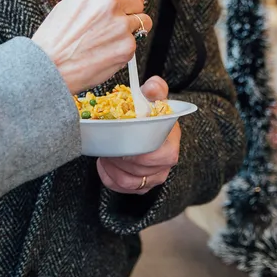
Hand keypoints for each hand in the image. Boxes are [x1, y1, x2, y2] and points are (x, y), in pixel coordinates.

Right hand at [32, 0, 152, 94]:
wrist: (48, 67)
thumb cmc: (53, 40)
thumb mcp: (69, 4)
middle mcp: (108, 2)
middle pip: (138, 2)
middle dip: (131, 13)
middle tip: (115, 25)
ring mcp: (120, 24)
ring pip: (142, 22)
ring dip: (129, 30)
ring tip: (107, 40)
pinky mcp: (127, 46)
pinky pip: (134, 43)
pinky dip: (123, 49)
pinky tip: (104, 52)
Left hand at [97, 77, 179, 195]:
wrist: (149, 123)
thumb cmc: (151, 110)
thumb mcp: (154, 96)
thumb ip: (155, 89)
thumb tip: (151, 88)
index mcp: (171, 141)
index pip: (161, 156)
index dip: (139, 152)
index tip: (121, 141)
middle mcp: (166, 162)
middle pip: (140, 170)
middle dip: (119, 158)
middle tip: (107, 145)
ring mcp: (155, 175)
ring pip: (129, 182)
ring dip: (112, 168)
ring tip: (105, 152)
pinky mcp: (143, 185)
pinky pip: (123, 188)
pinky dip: (109, 177)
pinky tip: (104, 163)